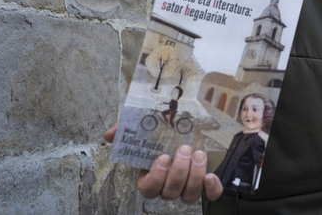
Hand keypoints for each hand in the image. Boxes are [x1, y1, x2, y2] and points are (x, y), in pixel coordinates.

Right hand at [103, 123, 222, 201]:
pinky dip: (212, 189)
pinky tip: (211, 176)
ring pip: (189, 195)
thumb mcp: (145, 127)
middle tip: (185, 149)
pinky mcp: (208, 183)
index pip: (148, 189)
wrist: (193, 125)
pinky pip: (211, 195)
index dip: (156, 178)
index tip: (163, 158)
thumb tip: (109, 134)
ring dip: (194, 176)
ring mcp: (189, 186)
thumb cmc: (166, 131)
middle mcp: (170, 185)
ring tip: (199, 154)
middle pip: (170, 192)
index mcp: (152, 176)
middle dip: (178, 172)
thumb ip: (126, 129)